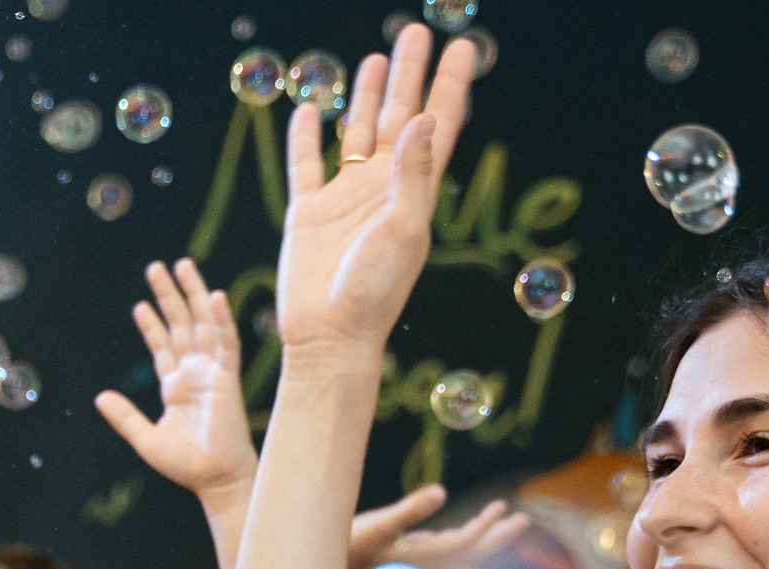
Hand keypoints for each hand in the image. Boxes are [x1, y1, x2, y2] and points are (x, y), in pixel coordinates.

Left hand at [94, 261, 254, 503]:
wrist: (214, 479)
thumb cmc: (185, 465)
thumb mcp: (145, 438)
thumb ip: (124, 416)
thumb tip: (99, 397)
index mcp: (176, 388)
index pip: (163, 346)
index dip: (152, 324)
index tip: (141, 304)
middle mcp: (194, 374)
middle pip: (181, 325)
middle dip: (169, 295)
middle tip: (157, 266)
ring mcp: (212, 372)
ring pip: (203, 323)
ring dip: (193, 294)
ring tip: (182, 264)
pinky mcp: (228, 378)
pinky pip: (226, 342)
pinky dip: (222, 319)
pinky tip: (214, 296)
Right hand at [274, 26, 475, 359]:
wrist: (329, 337)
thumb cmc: (373, 292)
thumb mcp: (402, 229)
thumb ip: (413, 173)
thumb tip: (424, 116)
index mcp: (412, 191)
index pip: (437, 126)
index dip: (450, 85)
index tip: (462, 48)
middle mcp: (381, 189)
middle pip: (400, 117)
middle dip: (410, 74)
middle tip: (418, 32)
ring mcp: (343, 199)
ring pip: (357, 132)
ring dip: (367, 95)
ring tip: (377, 58)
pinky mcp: (307, 214)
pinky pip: (306, 165)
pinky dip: (306, 137)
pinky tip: (310, 110)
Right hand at [346, 487, 529, 568]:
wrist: (325, 567)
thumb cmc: (348, 544)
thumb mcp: (378, 524)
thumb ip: (411, 509)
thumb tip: (442, 491)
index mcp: (423, 557)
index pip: (464, 544)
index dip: (486, 527)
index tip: (505, 508)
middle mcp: (425, 563)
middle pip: (472, 554)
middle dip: (498, 537)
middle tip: (524, 519)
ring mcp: (418, 561)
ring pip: (461, 552)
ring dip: (484, 536)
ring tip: (503, 516)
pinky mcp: (409, 555)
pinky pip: (447, 550)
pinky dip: (464, 537)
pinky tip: (467, 527)